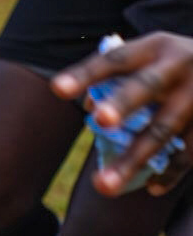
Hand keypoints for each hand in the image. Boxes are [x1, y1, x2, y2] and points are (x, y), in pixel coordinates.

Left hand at [52, 33, 192, 194]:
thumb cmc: (173, 64)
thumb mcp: (151, 57)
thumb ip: (119, 76)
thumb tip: (88, 107)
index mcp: (155, 47)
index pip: (114, 60)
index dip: (86, 74)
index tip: (57, 89)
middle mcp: (178, 66)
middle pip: (146, 87)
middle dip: (124, 103)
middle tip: (101, 120)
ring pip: (163, 130)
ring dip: (134, 160)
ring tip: (104, 186)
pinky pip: (188, 153)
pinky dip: (170, 172)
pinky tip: (151, 187)